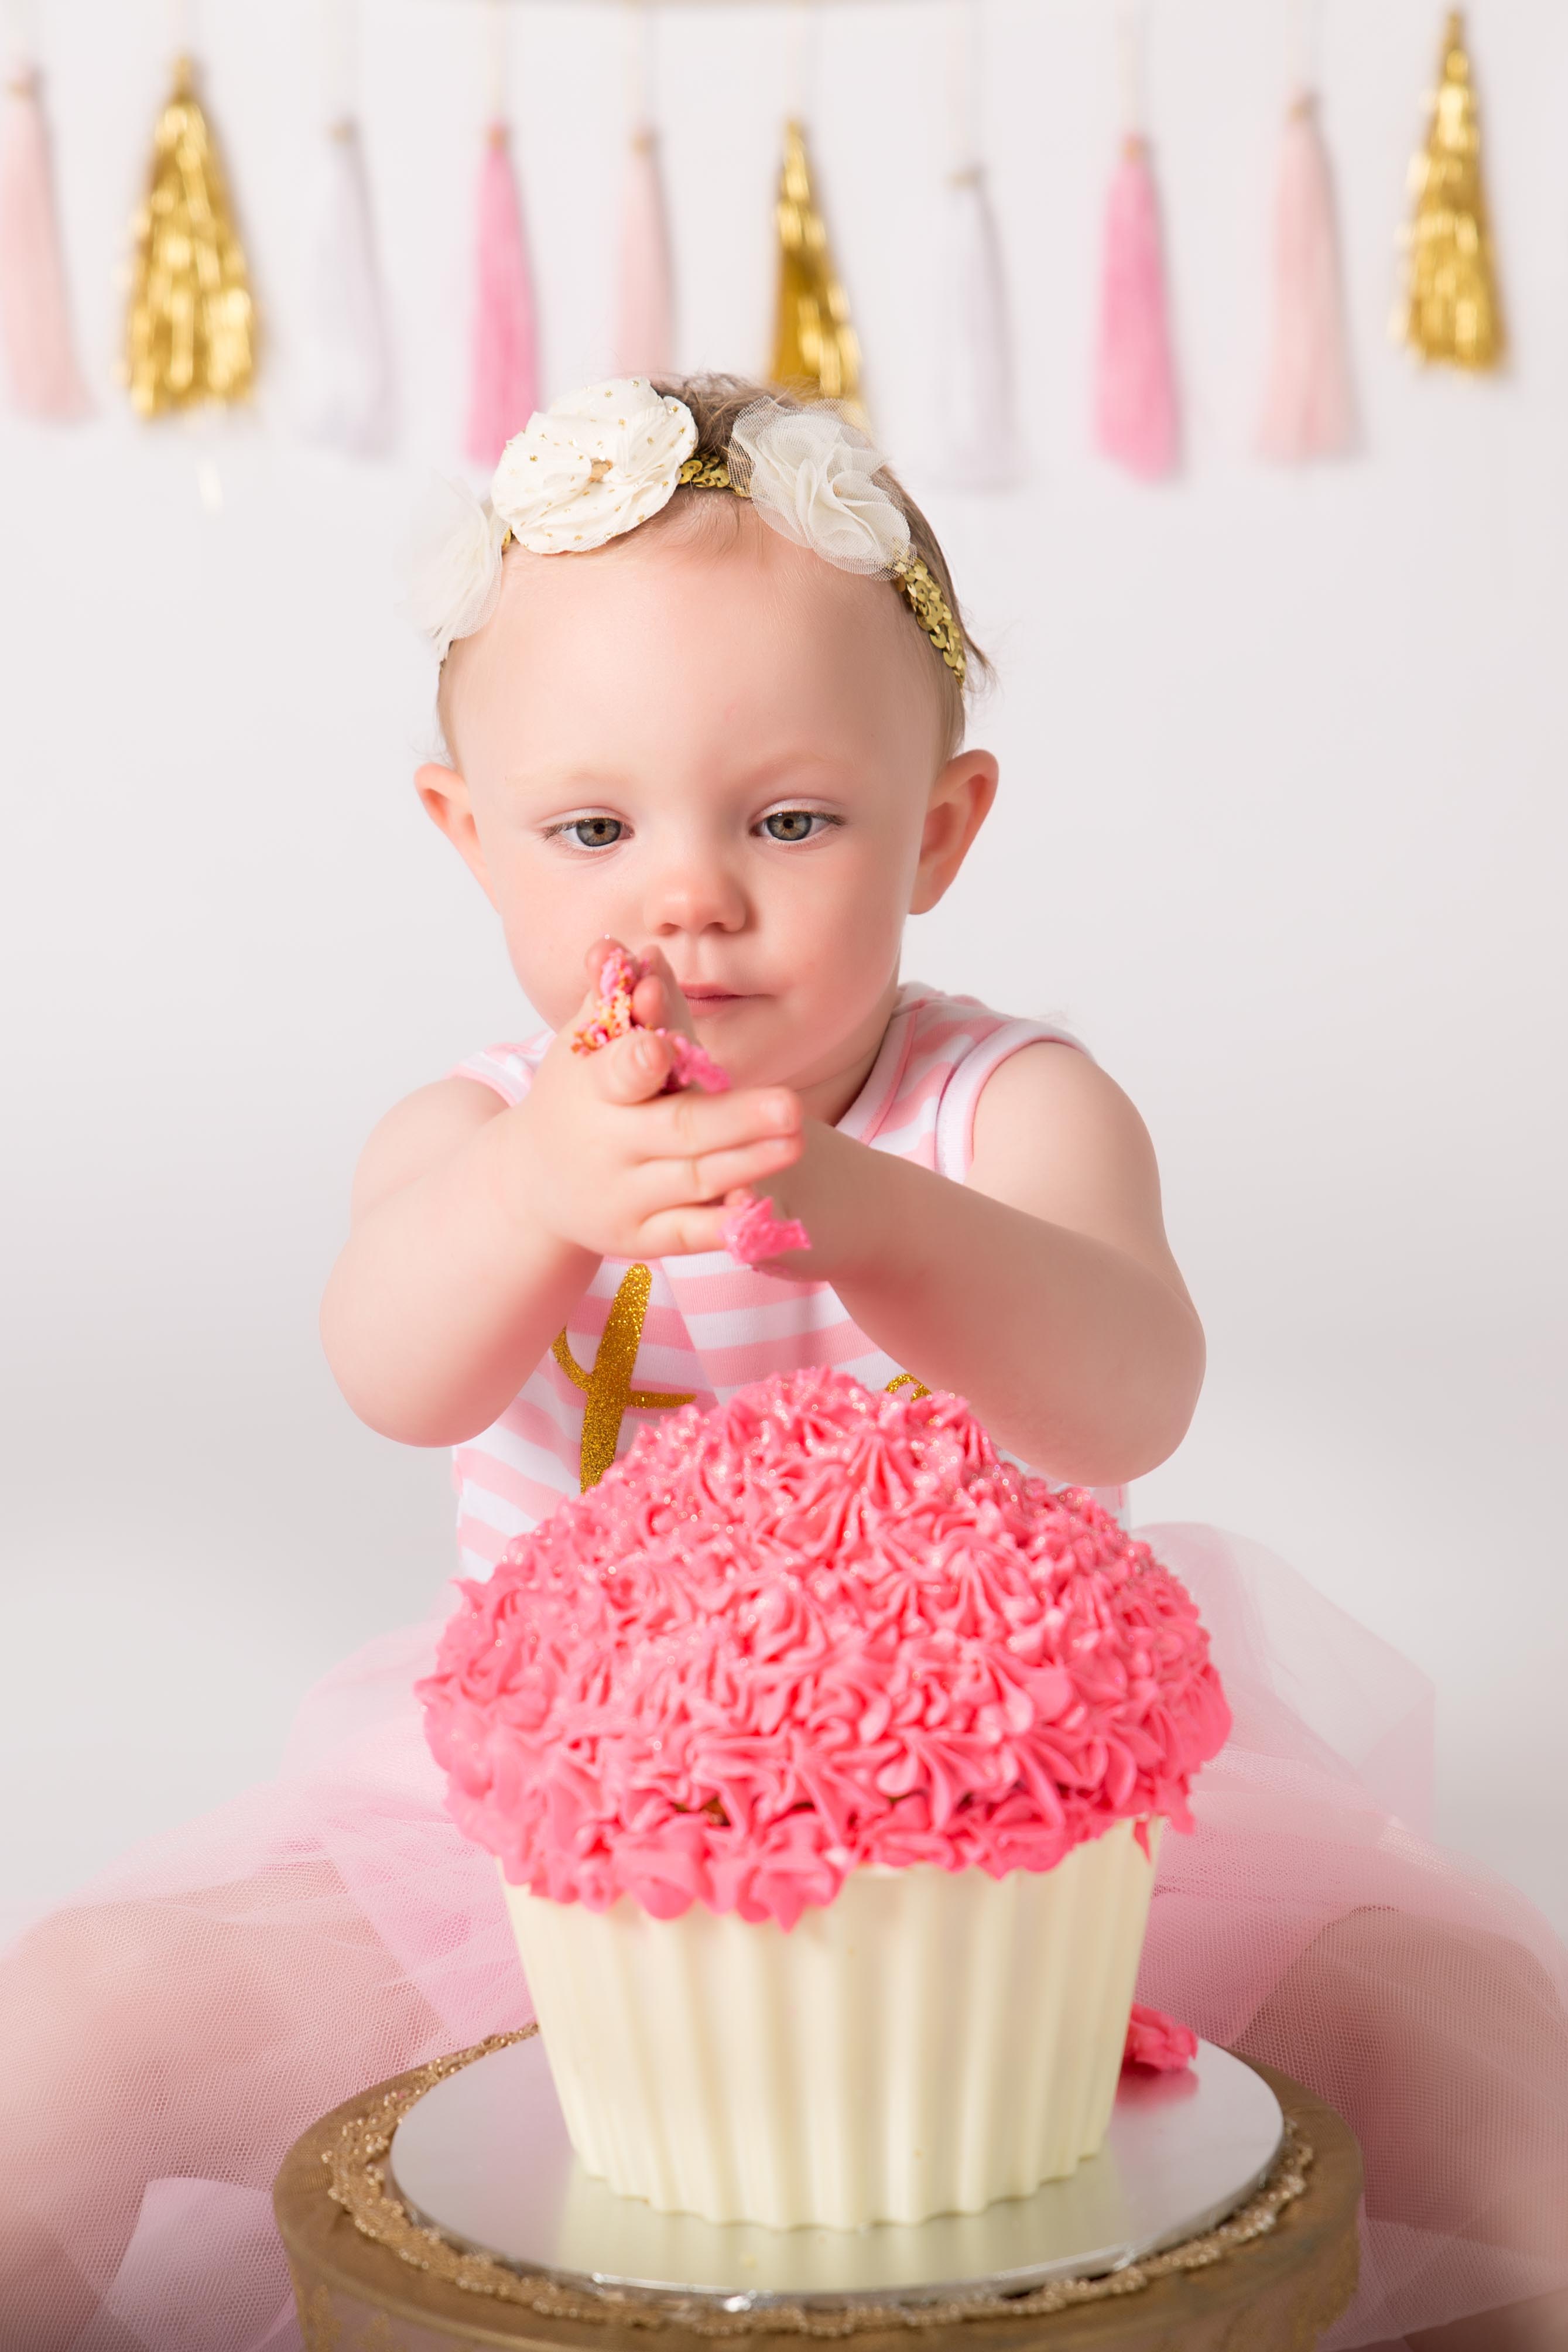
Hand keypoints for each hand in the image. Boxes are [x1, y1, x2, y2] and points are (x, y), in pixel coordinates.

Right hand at [498, 941, 804, 1259]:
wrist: (535, 1182)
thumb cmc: (578, 1093)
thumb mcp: (584, 1045)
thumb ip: (615, 998)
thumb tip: (635, 951)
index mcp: (591, 1089)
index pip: (617, 1074)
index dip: (638, 1062)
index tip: (664, 1046)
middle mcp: (605, 1146)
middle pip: (676, 1130)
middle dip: (734, 1119)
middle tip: (791, 1106)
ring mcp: (622, 1196)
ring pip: (693, 1181)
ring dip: (748, 1163)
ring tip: (797, 1141)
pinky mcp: (640, 1237)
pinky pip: (688, 1234)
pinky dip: (724, 1225)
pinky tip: (765, 1208)